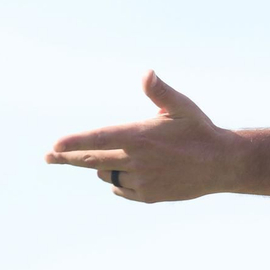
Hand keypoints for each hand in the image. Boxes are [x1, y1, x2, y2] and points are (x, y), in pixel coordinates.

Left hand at [45, 71, 238, 202]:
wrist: (221, 165)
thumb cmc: (199, 130)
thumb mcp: (182, 106)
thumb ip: (160, 92)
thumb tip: (146, 73)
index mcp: (140, 136)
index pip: (99, 139)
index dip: (74, 143)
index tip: (54, 145)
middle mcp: (137, 161)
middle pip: (92, 161)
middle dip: (67, 158)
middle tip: (49, 156)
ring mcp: (141, 181)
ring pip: (107, 173)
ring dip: (101, 165)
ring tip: (111, 156)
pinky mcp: (147, 196)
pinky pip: (120, 188)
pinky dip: (117, 180)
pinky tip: (127, 172)